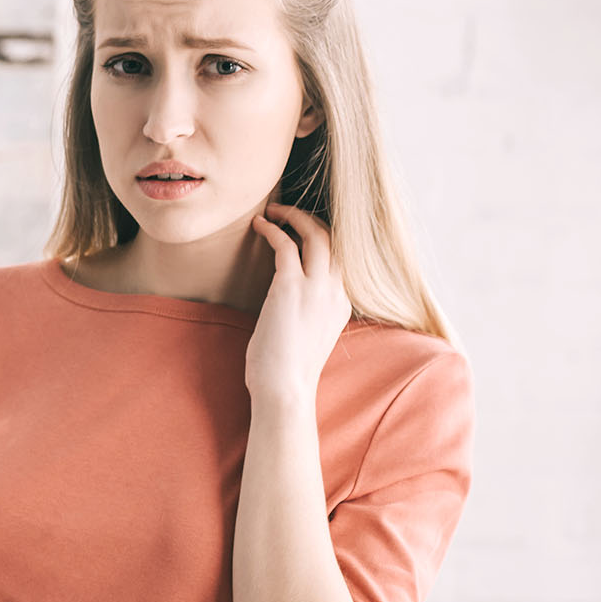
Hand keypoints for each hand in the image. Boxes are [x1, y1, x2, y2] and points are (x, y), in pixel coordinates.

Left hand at [246, 202, 353, 404]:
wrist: (285, 390)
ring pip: (316, 234)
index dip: (321, 238)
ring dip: (293, 216)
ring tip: (271, 211)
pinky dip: (272, 230)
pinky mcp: (291, 287)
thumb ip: (304, 316)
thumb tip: (282, 308)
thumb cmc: (286, 373)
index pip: (340, 258)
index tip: (300, 230)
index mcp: (342, 304)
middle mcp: (336, 292)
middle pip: (334, 239)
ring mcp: (317, 288)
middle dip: (310, 219)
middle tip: (285, 212)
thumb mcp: (306, 338)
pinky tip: (258, 225)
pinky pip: (286, 245)